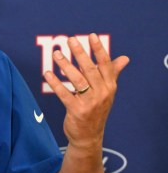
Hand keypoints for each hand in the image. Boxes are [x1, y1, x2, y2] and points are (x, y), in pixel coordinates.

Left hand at [43, 34, 128, 149]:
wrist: (89, 136)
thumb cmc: (96, 110)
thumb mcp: (107, 92)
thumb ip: (113, 74)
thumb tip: (125, 58)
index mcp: (110, 86)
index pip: (105, 64)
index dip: (98, 50)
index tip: (91, 36)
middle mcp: (102, 93)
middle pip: (90, 69)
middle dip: (80, 53)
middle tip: (70, 40)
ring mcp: (90, 102)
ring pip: (77, 80)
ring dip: (65, 65)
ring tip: (57, 54)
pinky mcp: (77, 111)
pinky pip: (64, 94)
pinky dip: (55, 83)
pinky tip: (48, 74)